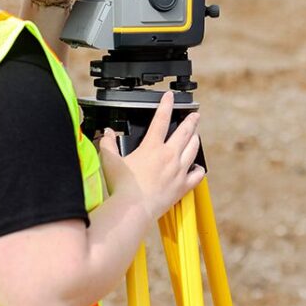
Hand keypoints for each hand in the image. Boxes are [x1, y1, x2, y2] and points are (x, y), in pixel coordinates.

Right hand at [98, 92, 204, 220]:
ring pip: (193, 150)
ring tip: (196, 135)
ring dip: (195, 140)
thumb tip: (107, 133)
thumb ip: (108, 144)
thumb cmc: (122, 186)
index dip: (166, 105)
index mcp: (152, 147)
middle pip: (184, 133)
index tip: (170, 96)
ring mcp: (178, 171)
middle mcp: (169, 156)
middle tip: (195, 115)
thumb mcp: (110, 160)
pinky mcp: (182, 187)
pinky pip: (197, 175)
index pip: (161, 119)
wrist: (134, 208)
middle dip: (190, 121)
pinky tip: (198, 167)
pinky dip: (199, 170)